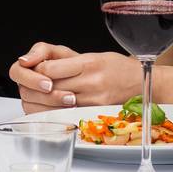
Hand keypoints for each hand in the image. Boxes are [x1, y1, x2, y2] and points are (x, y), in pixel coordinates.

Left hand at [9, 42, 141, 111]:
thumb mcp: (90, 55)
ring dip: (40, 103)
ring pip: (55, 106)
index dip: (35, 72)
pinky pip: (66, 116)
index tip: (34, 71)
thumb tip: (32, 63)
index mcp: (88, 63)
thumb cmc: (116, 68)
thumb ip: (62, 59)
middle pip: (49, 89)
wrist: (142, 84)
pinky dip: (53, 114)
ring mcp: (94, 101)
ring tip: (38, 96)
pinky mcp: (95, 115)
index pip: (49, 70)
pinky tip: (49, 109)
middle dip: (34, 88)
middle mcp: (91, 82)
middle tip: (29, 85)